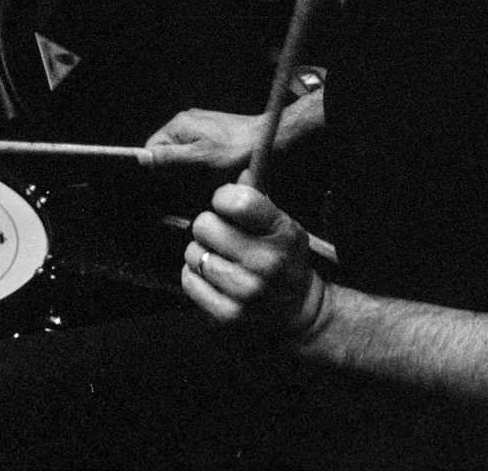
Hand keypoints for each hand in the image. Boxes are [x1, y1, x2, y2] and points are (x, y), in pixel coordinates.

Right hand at [142, 90, 323, 172]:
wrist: (268, 139)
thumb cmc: (238, 150)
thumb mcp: (201, 159)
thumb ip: (170, 158)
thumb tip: (141, 157)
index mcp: (179, 125)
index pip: (152, 148)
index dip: (159, 167)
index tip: (175, 179)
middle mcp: (185, 121)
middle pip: (165, 151)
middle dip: (175, 168)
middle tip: (195, 177)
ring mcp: (198, 125)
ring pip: (180, 152)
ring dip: (189, 167)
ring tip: (208, 172)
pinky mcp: (210, 132)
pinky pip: (194, 150)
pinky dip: (200, 161)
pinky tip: (214, 166)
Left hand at [183, 182, 327, 339]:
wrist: (299, 310)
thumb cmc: (284, 258)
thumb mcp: (282, 224)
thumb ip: (257, 199)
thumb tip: (240, 173)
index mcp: (282, 233)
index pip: (236, 201)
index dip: (223, 198)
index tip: (227, 205)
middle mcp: (266, 263)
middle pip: (204, 225)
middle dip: (209, 227)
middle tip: (222, 236)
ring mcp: (247, 291)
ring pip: (193, 253)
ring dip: (201, 253)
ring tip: (221, 258)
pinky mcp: (228, 314)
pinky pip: (189, 281)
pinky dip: (195, 276)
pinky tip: (214, 277)